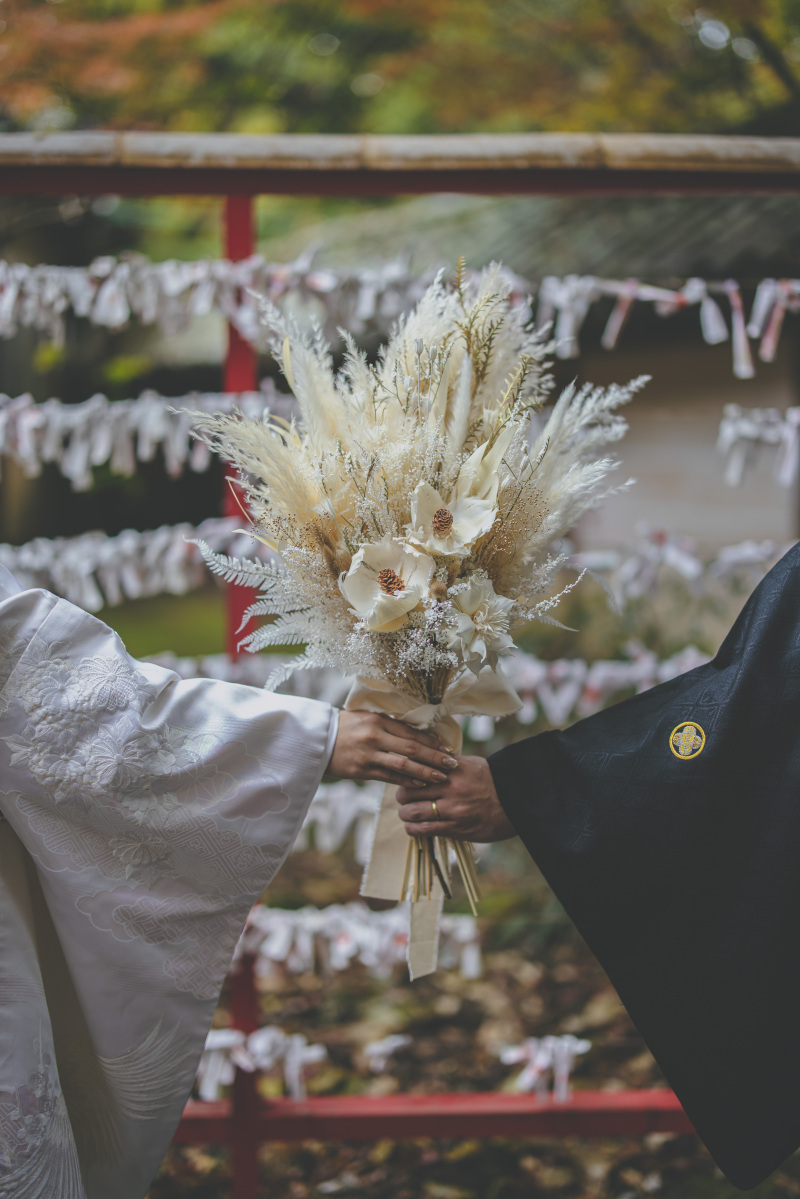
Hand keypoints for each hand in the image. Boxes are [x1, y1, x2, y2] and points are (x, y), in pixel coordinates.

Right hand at [327, 711, 458, 787]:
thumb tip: (418, 735)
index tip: (448, 749)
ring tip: (442, 778)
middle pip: (412, 748)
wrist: (316, 739)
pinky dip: (406, 781)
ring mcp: (368, 754)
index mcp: (378, 720)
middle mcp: (375, 736)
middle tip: (452, 764)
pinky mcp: (361, 770)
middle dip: (435, 758)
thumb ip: (389, 725)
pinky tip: (419, 784)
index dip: (432, 742)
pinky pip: (389, 777)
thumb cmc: (345, 727)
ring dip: (425, 772)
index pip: (412, 732)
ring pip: (404, 765)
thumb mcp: (366, 718)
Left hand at [395, 754, 515, 841]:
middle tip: (403, 797)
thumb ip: (446, 763)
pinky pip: (425, 830)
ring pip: (413, 812)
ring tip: (407, 814)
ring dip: (405, 814)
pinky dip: (413, 829)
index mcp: (453, 769)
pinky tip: (412, 827)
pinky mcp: (457, 829)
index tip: (404, 777)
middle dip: (402, 796)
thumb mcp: (470, 764)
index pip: (418, 768)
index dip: (405, 773)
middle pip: (410, 790)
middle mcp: (452, 788)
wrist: (516, 803)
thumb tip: (424, 755)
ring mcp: (454, 809)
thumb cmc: (491, 781)